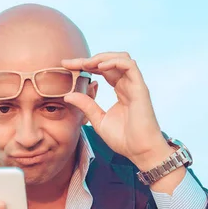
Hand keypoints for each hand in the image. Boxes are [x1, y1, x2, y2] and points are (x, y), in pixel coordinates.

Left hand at [62, 52, 172, 169]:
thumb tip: (68, 95)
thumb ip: (86, 105)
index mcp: (120, 90)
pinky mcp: (140, 88)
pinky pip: (130, 66)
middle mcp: (128, 85)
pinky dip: (115, 62)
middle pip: (109, 61)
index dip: (85, 65)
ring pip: (121, 58)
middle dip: (89, 59)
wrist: (140, 151)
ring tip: (86, 63)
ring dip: (102, 57)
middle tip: (70, 63)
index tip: (67, 65)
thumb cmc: (124, 139)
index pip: (102, 70)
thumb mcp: (98, 120)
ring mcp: (135, 85)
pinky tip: (99, 67)